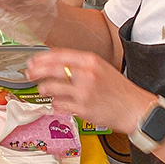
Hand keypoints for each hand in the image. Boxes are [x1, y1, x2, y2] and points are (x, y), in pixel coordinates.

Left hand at [27, 49, 154, 132]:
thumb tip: (56, 63)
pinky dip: (55, 104)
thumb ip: (80, 65)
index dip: (42, 58)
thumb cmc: (119, 90)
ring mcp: (83, 92)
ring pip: (51, 88)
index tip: (32, 61)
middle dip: (36, 71)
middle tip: (29, 73)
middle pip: (51, 69)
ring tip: (44, 90)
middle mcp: (86, 74)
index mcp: (91, 61)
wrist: (135, 109)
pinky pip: (59, 105)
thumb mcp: (101, 68)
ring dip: (44, 89)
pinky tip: (56, 104)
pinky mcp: (82, 108)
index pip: (59, 54)